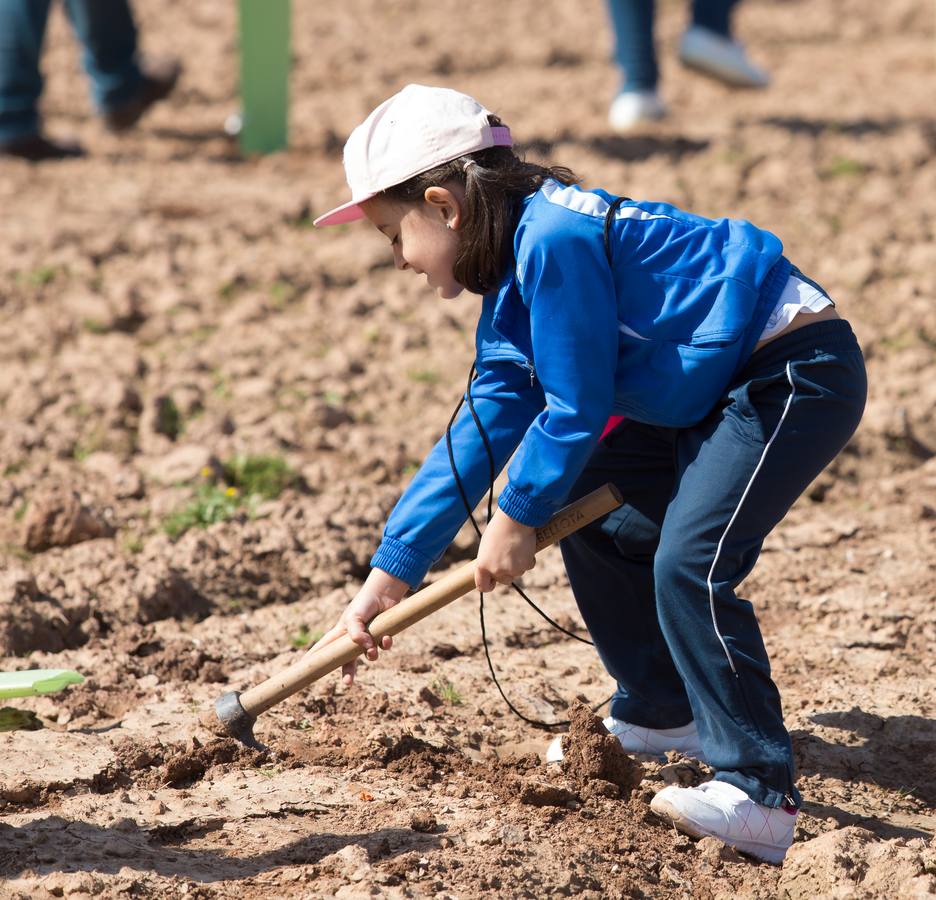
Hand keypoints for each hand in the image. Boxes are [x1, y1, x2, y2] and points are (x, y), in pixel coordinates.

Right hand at [304, 568, 407, 684]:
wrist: (383, 593)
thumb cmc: (363, 604)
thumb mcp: (354, 618)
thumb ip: (356, 634)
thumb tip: (365, 649)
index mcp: (340, 633)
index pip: (323, 648)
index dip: (313, 658)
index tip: (303, 669)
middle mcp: (353, 639)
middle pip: (347, 660)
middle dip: (347, 673)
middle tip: (347, 683)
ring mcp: (368, 638)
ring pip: (369, 655)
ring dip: (371, 655)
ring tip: (372, 651)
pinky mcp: (382, 636)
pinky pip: (384, 646)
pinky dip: (385, 644)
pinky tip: (386, 638)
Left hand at [475, 508, 536, 592]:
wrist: (514, 518)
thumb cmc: (498, 528)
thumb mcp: (487, 546)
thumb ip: (489, 560)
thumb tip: (493, 569)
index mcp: (482, 566)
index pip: (483, 587)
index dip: (488, 585)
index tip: (493, 582)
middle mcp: (496, 571)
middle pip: (504, 580)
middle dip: (506, 572)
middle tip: (508, 556)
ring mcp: (512, 569)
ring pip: (517, 573)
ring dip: (518, 564)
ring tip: (515, 547)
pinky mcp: (526, 565)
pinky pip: (528, 566)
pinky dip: (528, 559)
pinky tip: (524, 547)